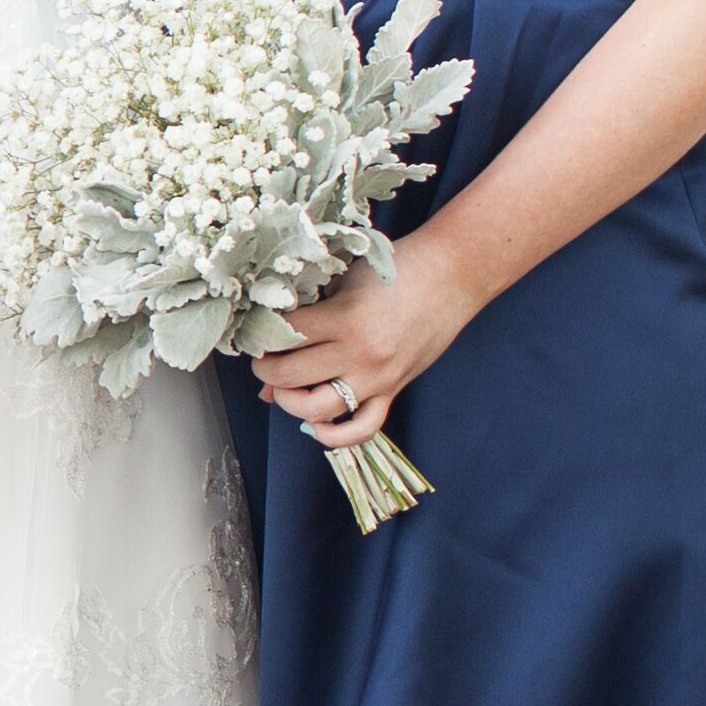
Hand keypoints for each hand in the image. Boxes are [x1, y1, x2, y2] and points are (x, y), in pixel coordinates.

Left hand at [247, 239, 477, 454]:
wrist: (451, 275)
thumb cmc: (395, 269)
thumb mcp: (344, 281)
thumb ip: (309, 318)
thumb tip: (271, 364)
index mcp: (343, 319)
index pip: (281, 337)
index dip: (259, 336)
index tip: (254, 333)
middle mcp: (359, 355)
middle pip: (288, 377)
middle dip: (265, 369)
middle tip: (264, 357)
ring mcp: (377, 378)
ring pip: (315, 410)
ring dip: (288, 402)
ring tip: (284, 385)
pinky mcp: (393, 391)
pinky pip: (360, 430)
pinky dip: (333, 436)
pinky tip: (315, 424)